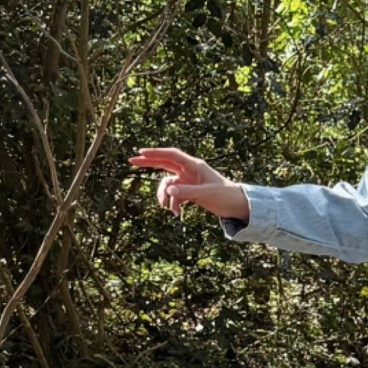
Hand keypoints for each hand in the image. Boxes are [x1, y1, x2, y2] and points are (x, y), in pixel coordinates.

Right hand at [130, 147, 249, 223]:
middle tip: (131, 161)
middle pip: (165, 163)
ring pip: (168, 184)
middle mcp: (189, 171)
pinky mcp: (189, 191)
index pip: (172, 155)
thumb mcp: (205, 194)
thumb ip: (186, 192)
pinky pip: (174, 195)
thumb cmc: (225, 196)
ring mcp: (188, 181)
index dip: (156, 153)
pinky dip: (173, 204)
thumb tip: (168, 190)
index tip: (141, 153)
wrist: (236, 205)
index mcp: (195, 166)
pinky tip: (177, 214)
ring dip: (164, 197)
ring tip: (167, 209)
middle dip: (148, 163)